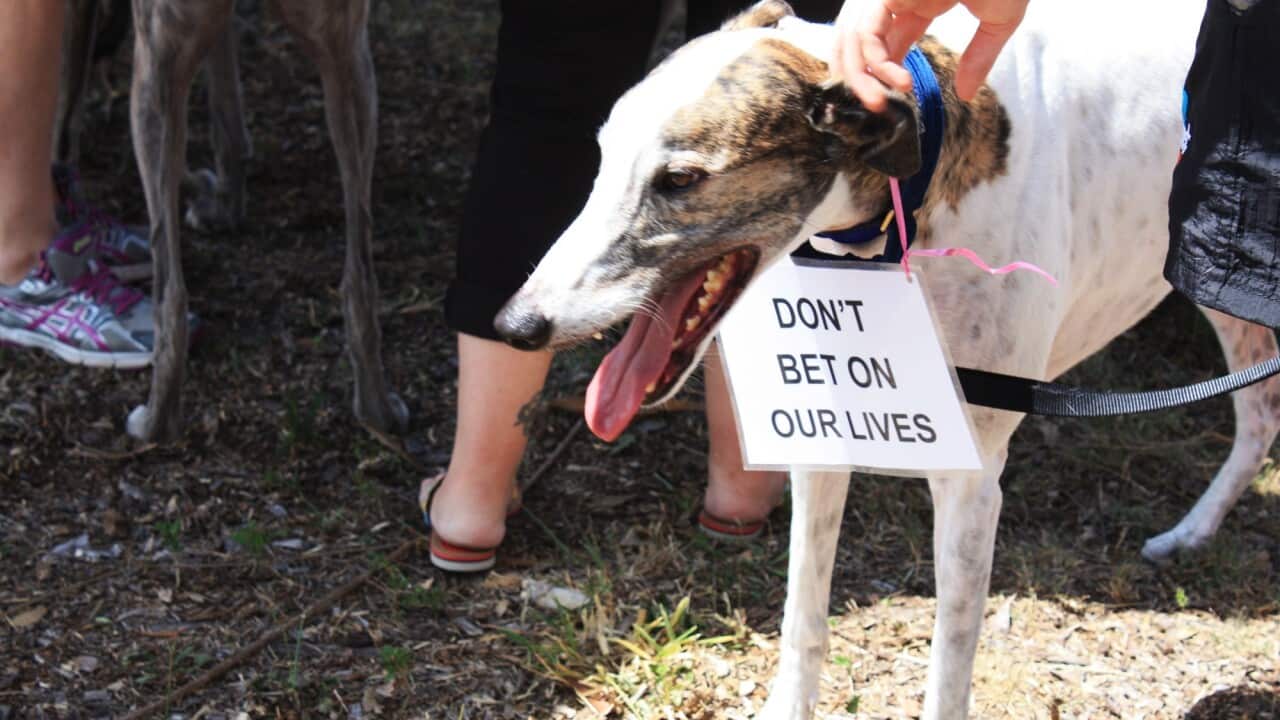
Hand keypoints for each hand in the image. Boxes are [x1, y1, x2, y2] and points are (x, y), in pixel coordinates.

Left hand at [831, 0, 1027, 110]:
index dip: (883, 72)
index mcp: (916, 0)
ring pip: (853, 39)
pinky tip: (902, 82)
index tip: (894, 100)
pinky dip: (877, 61)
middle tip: (877, 109)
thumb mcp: (998, 20)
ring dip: (860, 77)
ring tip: (881, 105)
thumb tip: (967, 96)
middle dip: (858, 77)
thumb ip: (980, 57)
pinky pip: (867, 31)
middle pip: (857, 42)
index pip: (884, 41)